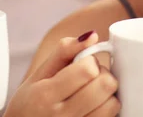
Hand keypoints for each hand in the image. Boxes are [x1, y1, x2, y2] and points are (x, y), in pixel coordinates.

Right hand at [4, 32, 119, 116]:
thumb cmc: (29, 103)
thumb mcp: (38, 74)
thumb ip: (64, 50)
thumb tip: (93, 35)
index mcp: (46, 94)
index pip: (87, 70)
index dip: (89, 61)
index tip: (82, 64)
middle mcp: (63, 116)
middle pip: (105, 85)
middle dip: (102, 74)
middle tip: (89, 78)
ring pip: (113, 104)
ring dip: (107, 94)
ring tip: (92, 93)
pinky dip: (107, 108)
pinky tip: (95, 106)